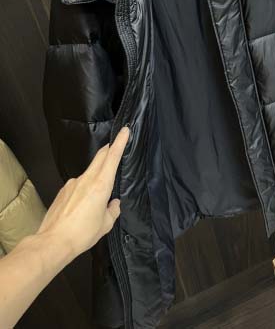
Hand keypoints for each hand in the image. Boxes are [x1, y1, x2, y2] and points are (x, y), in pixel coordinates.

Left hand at [36, 126, 128, 260]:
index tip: (125, 130)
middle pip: (100, 157)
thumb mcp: (105, 224)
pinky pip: (78, 184)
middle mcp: (86, 179)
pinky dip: (85, 187)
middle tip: (117, 142)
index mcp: (101, 185)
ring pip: (89, 171)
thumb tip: (114, 204)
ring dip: (97, 172)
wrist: (53, 241)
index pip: (112, 157)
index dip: (120, 142)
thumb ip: (113, 210)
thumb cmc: (82, 234)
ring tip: (100, 190)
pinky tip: (84, 203)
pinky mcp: (63, 190)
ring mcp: (72, 183)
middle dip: (110, 148)